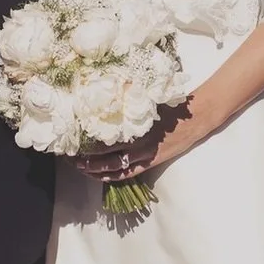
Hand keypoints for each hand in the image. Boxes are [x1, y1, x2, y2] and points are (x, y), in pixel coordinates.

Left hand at [75, 103, 203, 183]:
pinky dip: (112, 176)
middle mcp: (136, 145)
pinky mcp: (151, 163)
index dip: (84, 144)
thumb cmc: (171, 105)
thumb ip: (127, 97)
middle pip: (103, 157)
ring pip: (113, 169)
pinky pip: (128, 174)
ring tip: (80, 168)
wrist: (196, 118)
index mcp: (134, 128)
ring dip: (94, 171)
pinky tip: (101, 176)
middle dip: (84, 160)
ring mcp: (144, 156)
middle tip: (68, 157)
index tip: (71, 140)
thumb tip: (103, 87)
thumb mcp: (147, 97)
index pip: (102, 140)